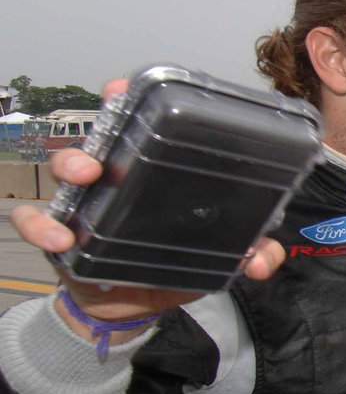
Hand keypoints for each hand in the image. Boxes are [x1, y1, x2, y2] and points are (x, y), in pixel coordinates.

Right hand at [16, 78, 283, 324]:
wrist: (134, 305)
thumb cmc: (170, 262)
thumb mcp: (215, 256)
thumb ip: (250, 253)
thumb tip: (263, 258)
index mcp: (148, 172)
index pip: (135, 127)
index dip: (126, 102)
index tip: (123, 88)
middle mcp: (113, 178)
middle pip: (96, 141)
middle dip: (98, 132)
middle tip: (107, 146)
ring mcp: (82, 203)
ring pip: (63, 170)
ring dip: (70, 166)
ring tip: (85, 176)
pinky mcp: (58, 233)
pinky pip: (35, 221)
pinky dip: (41, 227)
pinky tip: (60, 238)